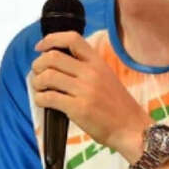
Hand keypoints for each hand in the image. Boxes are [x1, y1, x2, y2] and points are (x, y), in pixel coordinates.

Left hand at [30, 31, 152, 156]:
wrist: (132, 129)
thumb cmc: (116, 105)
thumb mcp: (106, 77)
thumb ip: (85, 67)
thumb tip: (54, 61)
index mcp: (98, 62)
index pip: (72, 39)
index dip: (51, 39)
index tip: (40, 47)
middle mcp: (91, 73)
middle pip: (53, 57)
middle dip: (37, 64)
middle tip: (37, 73)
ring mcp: (85, 90)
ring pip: (48, 76)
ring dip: (37, 82)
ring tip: (39, 88)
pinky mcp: (79, 108)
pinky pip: (49, 97)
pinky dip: (40, 98)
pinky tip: (42, 101)